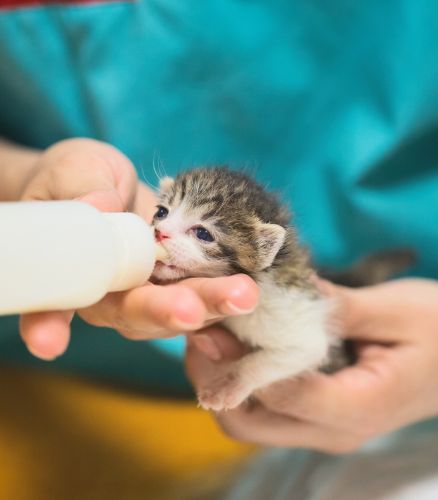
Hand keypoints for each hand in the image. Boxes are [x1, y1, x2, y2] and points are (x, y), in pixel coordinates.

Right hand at [18, 138, 259, 358]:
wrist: (112, 186)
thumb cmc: (80, 179)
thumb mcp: (74, 171)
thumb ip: (81, 187)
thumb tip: (99, 205)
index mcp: (74, 274)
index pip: (54, 303)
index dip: (47, 323)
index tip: (48, 341)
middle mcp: (114, 295)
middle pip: (134, 313)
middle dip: (165, 312)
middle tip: (190, 311)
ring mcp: (152, 293)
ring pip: (179, 309)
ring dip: (210, 306)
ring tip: (243, 293)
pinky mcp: (184, 284)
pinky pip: (205, 302)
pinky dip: (226, 309)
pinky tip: (249, 303)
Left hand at [186, 278, 437, 452]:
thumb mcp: (395, 308)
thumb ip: (335, 307)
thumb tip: (274, 292)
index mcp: (360, 406)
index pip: (281, 392)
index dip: (239, 357)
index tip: (210, 319)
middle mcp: (335, 430)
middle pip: (250, 420)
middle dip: (216, 376)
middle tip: (202, 325)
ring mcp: (326, 428)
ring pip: (251, 420)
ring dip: (223, 380)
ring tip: (213, 330)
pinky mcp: (321, 414)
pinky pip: (267, 409)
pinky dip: (243, 380)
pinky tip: (239, 342)